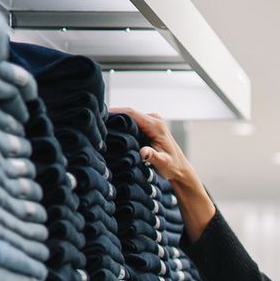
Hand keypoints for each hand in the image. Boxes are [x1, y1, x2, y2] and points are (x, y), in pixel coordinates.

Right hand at [111, 105, 215, 238]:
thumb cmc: (172, 166)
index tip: (102, 115)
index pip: (132, 113)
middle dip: (114, 117)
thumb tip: (143, 152)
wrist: (180, 168)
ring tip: (104, 128)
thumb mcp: (163, 163)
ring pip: (130, 117)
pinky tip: (115, 132)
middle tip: (98, 124)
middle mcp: (154, 119)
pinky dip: (124, 125)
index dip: (116, 112)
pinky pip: (133, 122)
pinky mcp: (149, 125)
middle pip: (129, 113)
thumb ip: (153, 156)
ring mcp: (152, 121)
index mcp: (156, 125)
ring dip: (118, 121)